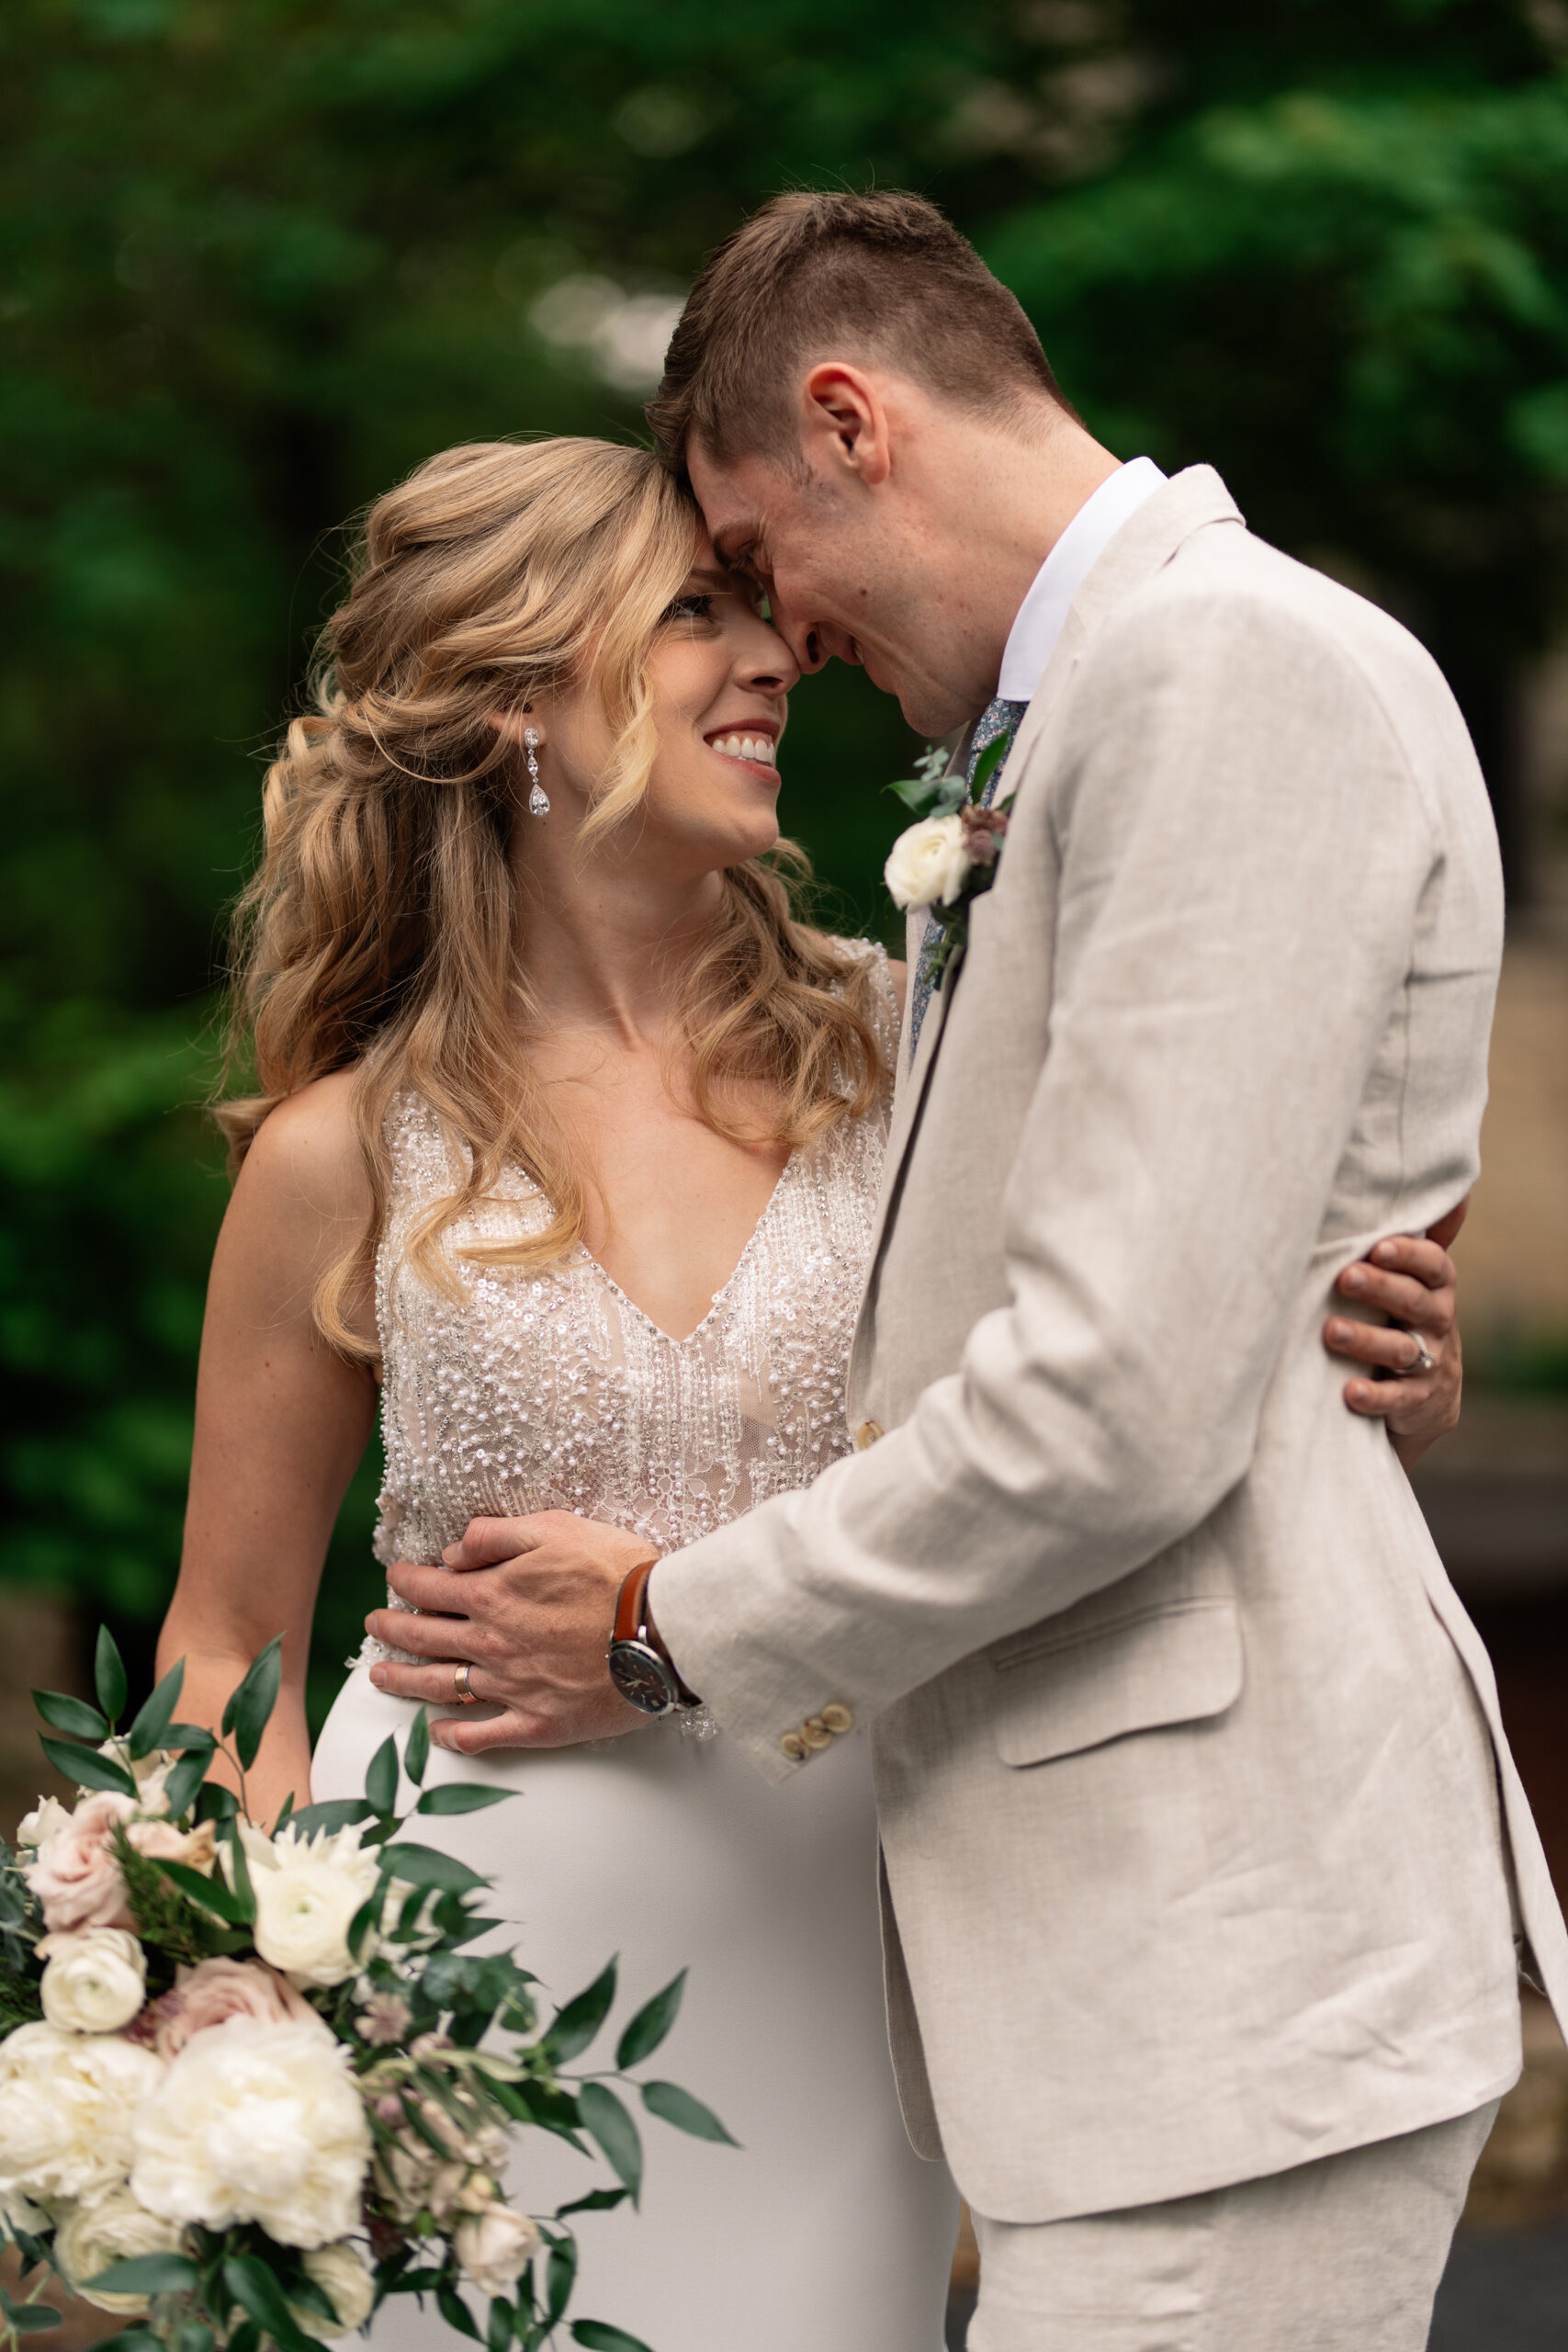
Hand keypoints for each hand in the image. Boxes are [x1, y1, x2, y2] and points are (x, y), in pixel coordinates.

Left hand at [363, 1513, 658, 1753]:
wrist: (662, 1630)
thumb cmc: (616, 1573)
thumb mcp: (556, 1528)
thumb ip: (495, 1536)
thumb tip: (452, 1553)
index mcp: (492, 1595)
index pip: (429, 1588)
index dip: (405, 1582)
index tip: (395, 1579)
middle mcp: (491, 1644)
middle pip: (424, 1638)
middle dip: (392, 1629)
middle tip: (376, 1625)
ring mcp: (511, 1688)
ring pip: (440, 1687)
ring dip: (403, 1681)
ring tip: (379, 1677)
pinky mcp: (536, 1723)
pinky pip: (482, 1735)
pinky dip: (453, 1736)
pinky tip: (436, 1732)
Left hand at [1324, 1200, 1465, 1473]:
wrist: (1424, 1398)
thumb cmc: (1399, 1320)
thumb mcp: (1405, 1284)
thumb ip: (1399, 1247)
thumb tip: (1401, 1189)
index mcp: (1435, 1288)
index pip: (1434, 1265)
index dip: (1410, 1255)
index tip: (1380, 1247)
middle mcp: (1436, 1322)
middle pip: (1414, 1301)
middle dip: (1380, 1288)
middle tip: (1345, 1278)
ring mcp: (1429, 1362)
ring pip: (1401, 1349)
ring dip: (1366, 1340)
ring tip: (1331, 1331)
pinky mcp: (1416, 1401)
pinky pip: (1397, 1398)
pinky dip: (1374, 1395)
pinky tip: (1349, 1391)